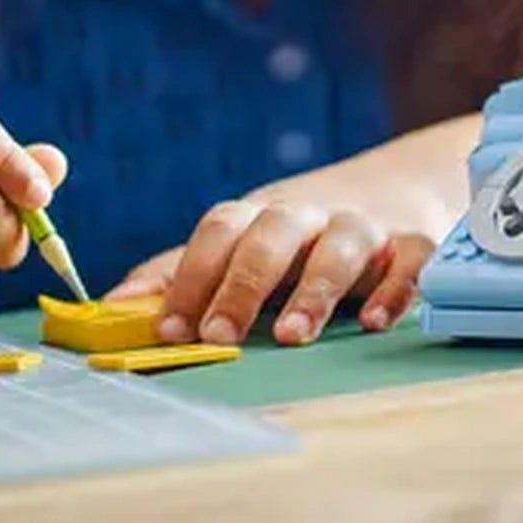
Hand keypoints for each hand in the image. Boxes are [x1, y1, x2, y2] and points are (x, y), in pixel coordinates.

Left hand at [112, 197, 436, 347]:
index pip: (219, 230)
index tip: (170, 328)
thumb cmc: (300, 233)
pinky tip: (377, 323)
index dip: (191, 276)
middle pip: (272, 234)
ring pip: (341, 245)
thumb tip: (109, 305)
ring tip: (292, 336)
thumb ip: (178, 274)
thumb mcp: (241, 244)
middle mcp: (309, 214)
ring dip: (314, 289)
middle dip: (243, 284)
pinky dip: (396, 289)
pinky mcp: (414, 242)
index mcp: (260, 215)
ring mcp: (364, 226)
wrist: (398, 186)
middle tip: (220, 336)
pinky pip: (410, 261)